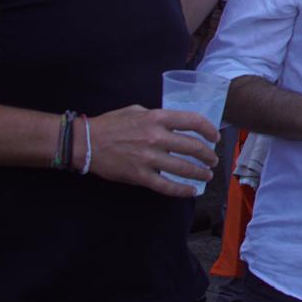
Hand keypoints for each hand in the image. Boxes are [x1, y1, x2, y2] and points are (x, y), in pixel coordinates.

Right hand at [81, 104, 217, 197]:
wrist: (86, 142)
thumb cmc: (111, 124)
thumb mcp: (137, 110)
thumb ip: (157, 117)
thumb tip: (175, 124)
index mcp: (157, 118)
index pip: (193, 121)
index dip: (209, 130)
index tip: (214, 137)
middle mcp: (156, 137)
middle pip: (193, 147)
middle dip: (208, 156)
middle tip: (212, 161)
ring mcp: (149, 158)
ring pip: (184, 168)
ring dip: (200, 173)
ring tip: (206, 175)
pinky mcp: (140, 175)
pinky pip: (166, 185)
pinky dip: (182, 190)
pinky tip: (191, 191)